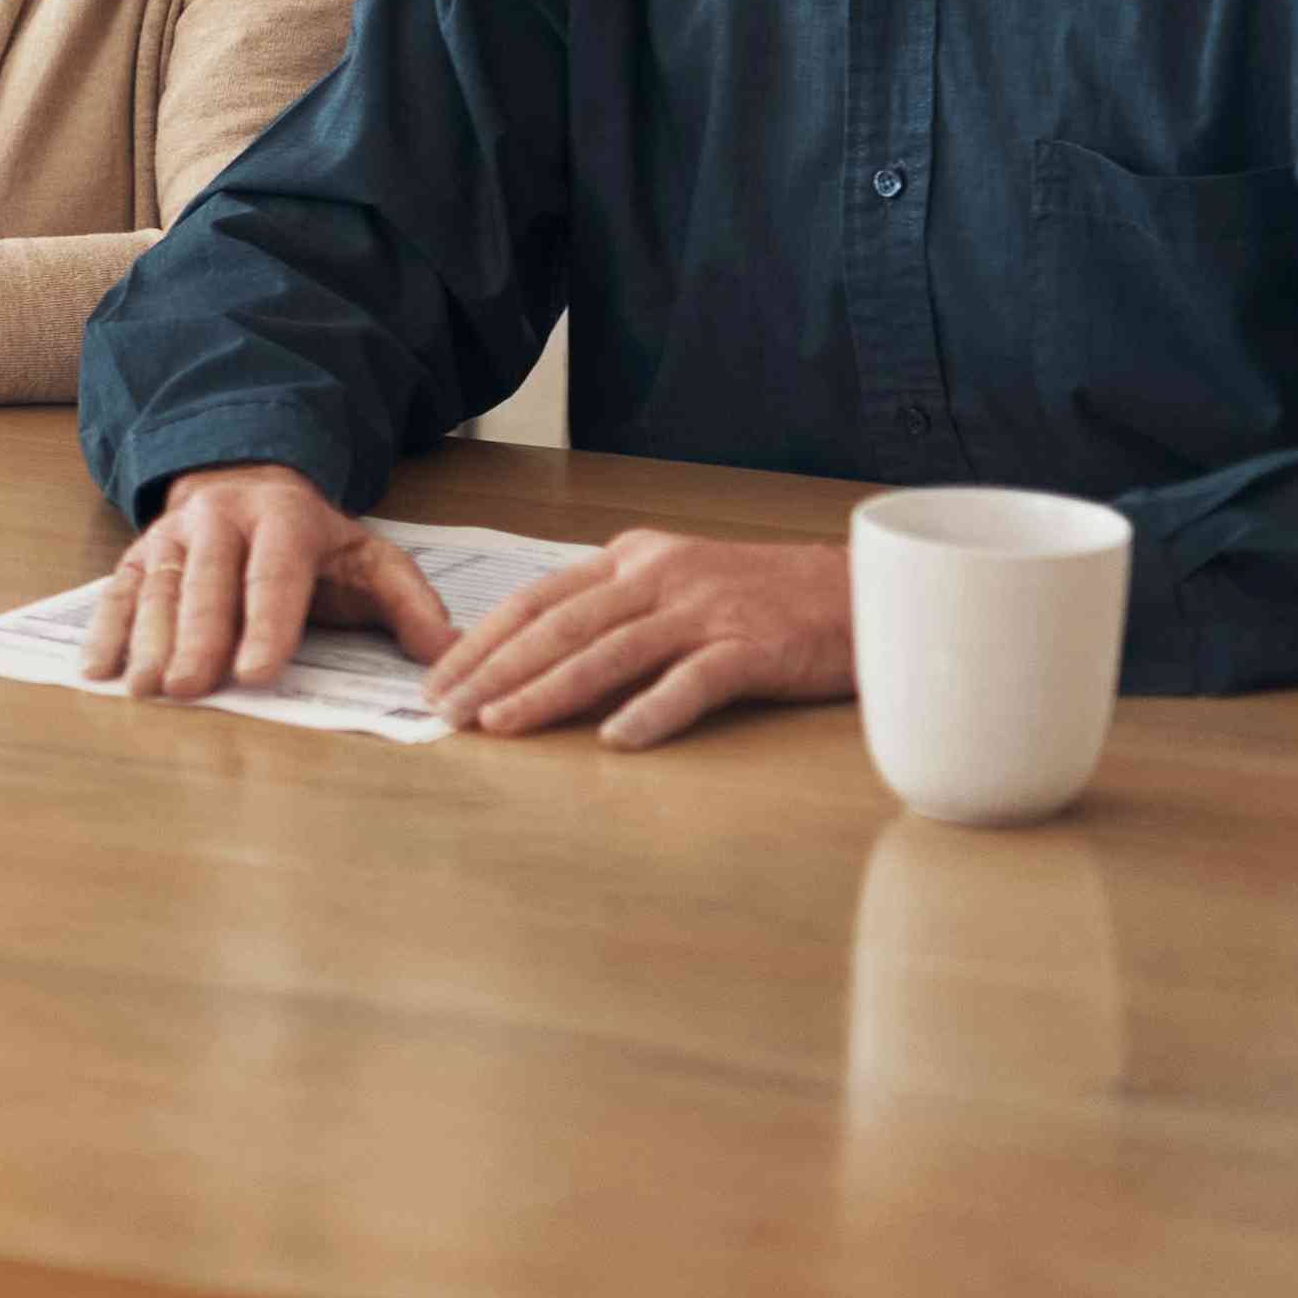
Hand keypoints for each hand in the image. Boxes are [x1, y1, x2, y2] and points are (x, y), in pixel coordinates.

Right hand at [82, 465, 459, 700]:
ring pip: (157, 589)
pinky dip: (104, 630)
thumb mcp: (371, 559)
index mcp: (284, 519)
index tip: (259, 672)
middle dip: (196, 638)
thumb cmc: (314, 542)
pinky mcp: (137, 555)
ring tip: (145, 689)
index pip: (274, 574)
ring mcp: (172, 536)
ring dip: (147, 641)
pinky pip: (117, 592)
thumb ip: (410, 604)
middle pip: (206, 582)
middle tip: (189, 687)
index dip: (267, 623)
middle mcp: (219, 519)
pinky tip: (96, 670)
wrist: (246, 480)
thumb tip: (448, 653)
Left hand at [422, 530, 854, 746]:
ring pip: (609, 651)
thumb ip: (613, 616)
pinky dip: (651, 710)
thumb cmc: (762, 599)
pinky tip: (616, 740)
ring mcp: (706, 610)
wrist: (860, 591)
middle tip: (446, 711)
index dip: (483, 640)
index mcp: (633, 557)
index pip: (539, 599)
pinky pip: (693, 681)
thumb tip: (538, 668)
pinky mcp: (752, 646)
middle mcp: (661, 575)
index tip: (438, 679)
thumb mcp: (675, 588)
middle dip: (493, 670)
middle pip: (560, 625)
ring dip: (548, 691)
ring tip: (502, 725)